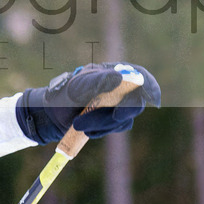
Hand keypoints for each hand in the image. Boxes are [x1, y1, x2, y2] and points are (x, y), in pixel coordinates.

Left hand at [16, 63, 159, 143]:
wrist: (51, 113)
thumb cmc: (64, 93)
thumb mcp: (78, 86)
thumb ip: (99, 82)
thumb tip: (121, 78)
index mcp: (114, 73)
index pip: (139, 75)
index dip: (150, 85)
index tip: (153, 98)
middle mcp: (119, 88)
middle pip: (135, 102)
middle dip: (118, 113)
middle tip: (111, 118)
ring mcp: (116, 106)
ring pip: (124, 120)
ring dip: (101, 124)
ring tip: (78, 124)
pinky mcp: (111, 121)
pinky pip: (115, 128)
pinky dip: (100, 130)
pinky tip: (84, 129)